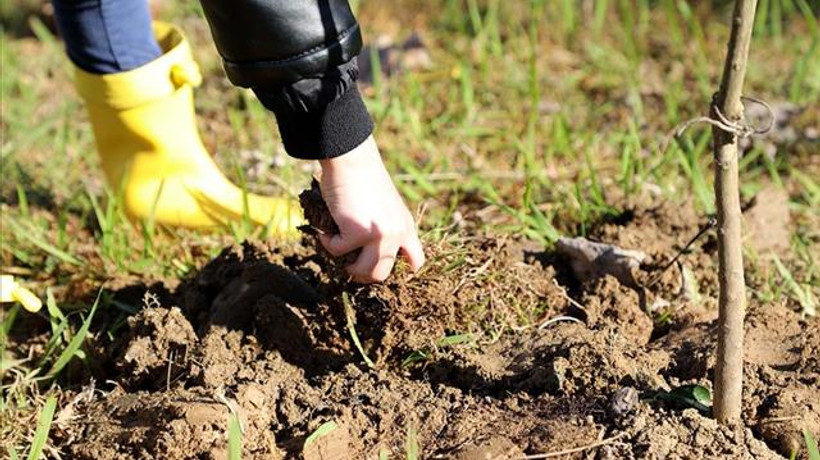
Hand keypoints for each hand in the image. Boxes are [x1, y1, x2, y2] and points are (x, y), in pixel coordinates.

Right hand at [318, 135, 424, 282]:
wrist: (353, 159)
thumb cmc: (364, 178)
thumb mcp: (385, 207)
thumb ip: (384, 227)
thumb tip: (364, 254)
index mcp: (407, 227)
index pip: (416, 261)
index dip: (399, 271)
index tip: (380, 268)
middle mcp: (397, 234)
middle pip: (382, 274)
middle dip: (363, 274)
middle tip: (348, 265)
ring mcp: (379, 236)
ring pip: (363, 271)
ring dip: (346, 266)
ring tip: (337, 250)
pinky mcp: (358, 233)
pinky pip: (337, 251)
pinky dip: (327, 242)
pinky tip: (325, 229)